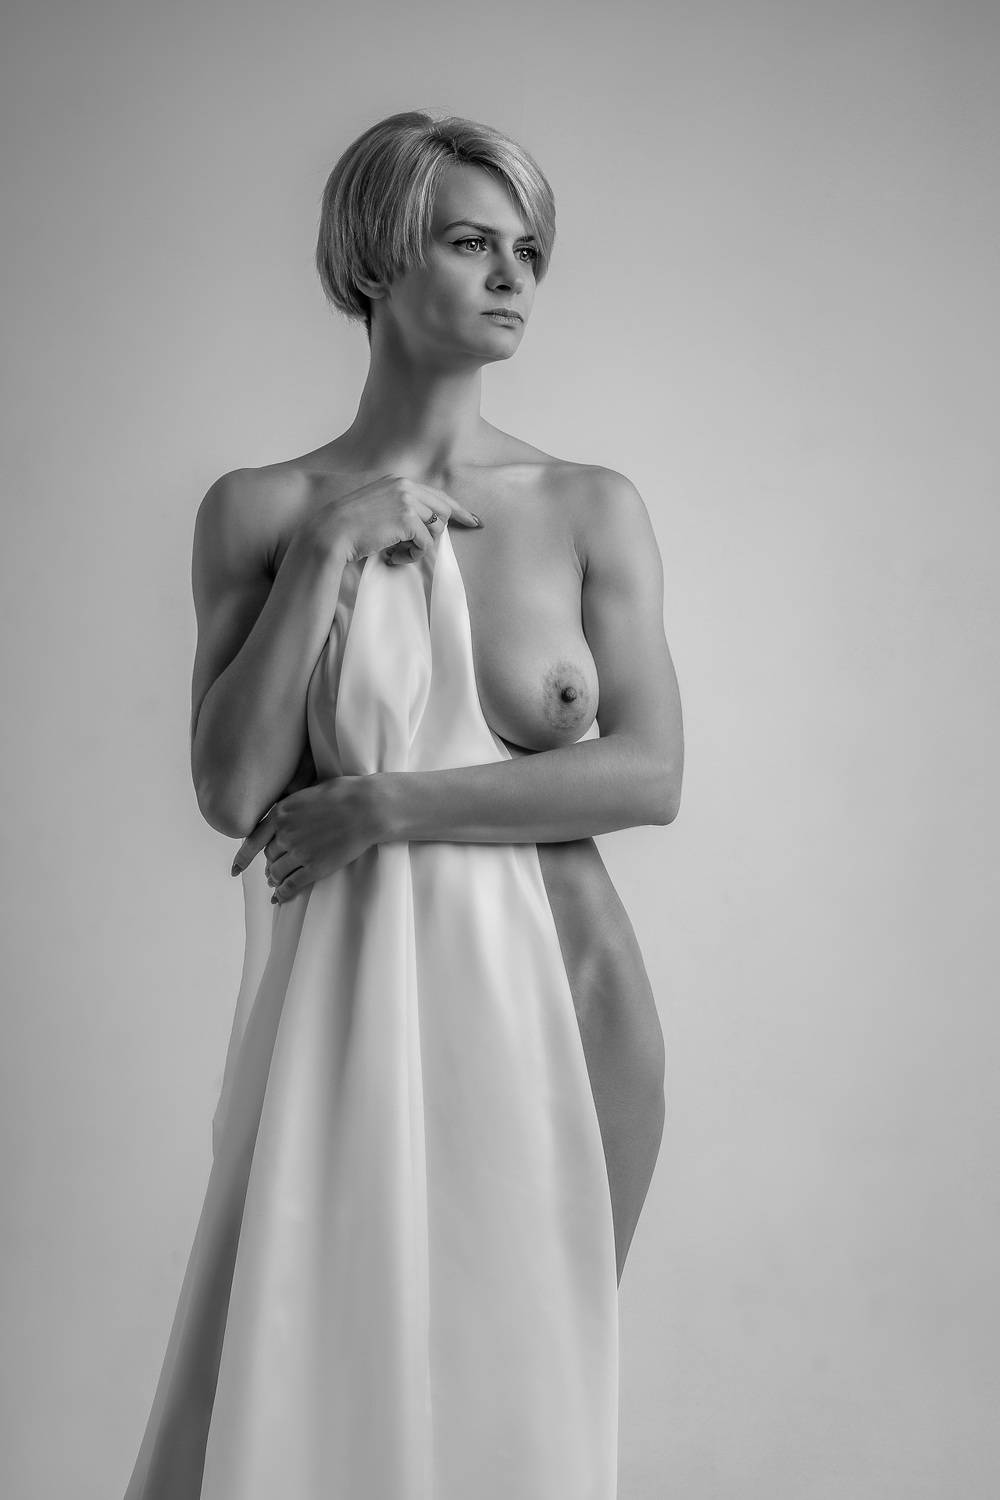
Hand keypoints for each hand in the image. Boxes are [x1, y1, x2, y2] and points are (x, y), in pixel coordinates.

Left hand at [230, 775, 378, 903]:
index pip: (253, 840)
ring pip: (278, 872)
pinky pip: (292, 884)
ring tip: (275, 883)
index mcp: (280, 814)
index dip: (242, 858)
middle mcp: (285, 834)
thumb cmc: (343, 794)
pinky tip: (280, 897)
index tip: (235, 869)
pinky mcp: (315, 867)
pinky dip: (284, 893)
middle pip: (269, 856)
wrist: (366, 808)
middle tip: (271, 871)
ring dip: (275, 879)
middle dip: (270, 864)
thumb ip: (291, 805)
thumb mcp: (307, 792)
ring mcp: (299, 852)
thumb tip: (285, 813)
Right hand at [292, 473, 481, 569]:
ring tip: (398, 554)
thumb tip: (421, 525)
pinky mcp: (407, 519)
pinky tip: (395, 557)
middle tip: (423, 549)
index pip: (437, 495)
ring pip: (436, 528)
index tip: (474, 520)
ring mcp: (406, 500)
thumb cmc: (349, 527)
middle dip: (440, 533)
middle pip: (444, 510)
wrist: (330, 533)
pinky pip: (426, 543)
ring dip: (420, 547)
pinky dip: (413, 555)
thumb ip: (397, 508)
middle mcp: (405, 486)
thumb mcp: (374, 509)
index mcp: (398, 481)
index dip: (458, 510)